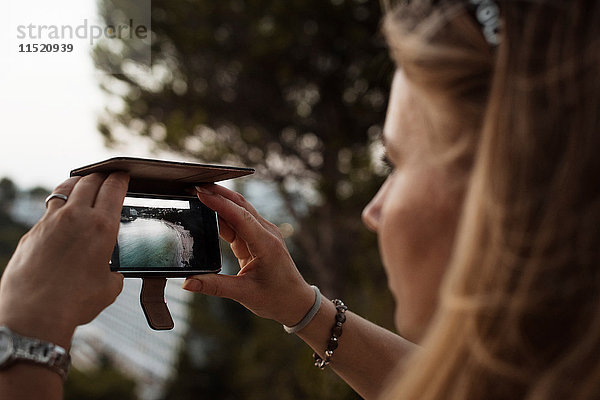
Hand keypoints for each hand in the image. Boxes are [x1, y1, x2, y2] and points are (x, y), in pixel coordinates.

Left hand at [0, 173, 128, 347]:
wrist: (34, 315)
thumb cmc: (75, 303)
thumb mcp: (109, 287)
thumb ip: (114, 271)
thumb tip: (111, 272)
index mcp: (102, 227)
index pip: (114, 187)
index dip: (121, 177)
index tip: (124, 175)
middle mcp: (76, 217)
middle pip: (90, 181)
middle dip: (102, 174)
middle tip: (108, 175)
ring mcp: (50, 222)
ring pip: (65, 188)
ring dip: (79, 183)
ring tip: (84, 184)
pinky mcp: (32, 233)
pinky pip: (49, 210)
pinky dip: (60, 206)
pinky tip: (64, 216)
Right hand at [182, 184, 315, 326]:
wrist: (296, 302)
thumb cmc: (276, 298)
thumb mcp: (244, 294)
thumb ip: (214, 286)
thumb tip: (187, 283)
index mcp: (266, 244)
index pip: (240, 216)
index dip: (219, 202)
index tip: (199, 192)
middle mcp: (266, 233)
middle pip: (240, 205)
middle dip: (218, 193)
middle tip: (193, 186)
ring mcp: (262, 234)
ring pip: (238, 211)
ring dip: (219, 201)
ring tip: (196, 194)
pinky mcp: (256, 239)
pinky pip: (237, 223)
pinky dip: (222, 216)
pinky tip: (206, 212)